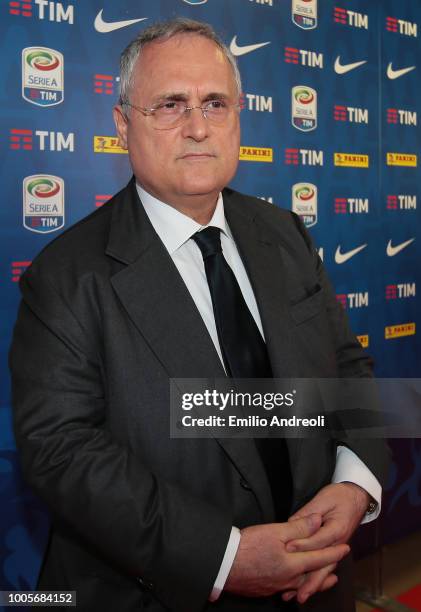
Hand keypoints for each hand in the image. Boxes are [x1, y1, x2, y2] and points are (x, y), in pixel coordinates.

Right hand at [224, 513, 349, 597]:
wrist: (223, 565)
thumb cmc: (247, 546)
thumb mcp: (275, 531)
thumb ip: (298, 527)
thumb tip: (317, 520)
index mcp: (292, 564)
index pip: (318, 558)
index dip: (333, 552)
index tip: (346, 548)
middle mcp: (287, 579)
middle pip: (312, 576)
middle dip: (326, 572)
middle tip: (338, 569)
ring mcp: (275, 586)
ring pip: (300, 585)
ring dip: (314, 581)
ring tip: (323, 580)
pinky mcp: (264, 589)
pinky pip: (287, 588)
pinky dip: (297, 586)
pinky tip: (294, 584)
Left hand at [281, 482, 369, 602]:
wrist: (356, 498)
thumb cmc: (339, 497)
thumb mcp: (323, 499)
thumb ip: (309, 512)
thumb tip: (293, 523)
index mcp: (337, 528)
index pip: (318, 539)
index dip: (303, 544)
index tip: (288, 548)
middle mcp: (339, 543)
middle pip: (325, 565)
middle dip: (311, 580)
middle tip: (298, 593)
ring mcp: (336, 549)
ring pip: (325, 570)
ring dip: (312, 585)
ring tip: (298, 597)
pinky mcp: (332, 551)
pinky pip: (324, 568)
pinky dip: (315, 580)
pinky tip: (304, 588)